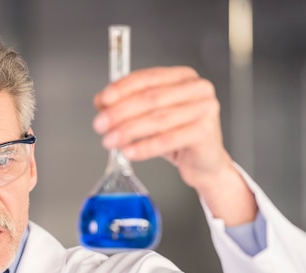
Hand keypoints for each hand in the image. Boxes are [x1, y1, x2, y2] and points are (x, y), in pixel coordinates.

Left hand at [92, 66, 256, 224]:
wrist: (205, 162)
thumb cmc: (179, 136)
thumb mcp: (151, 116)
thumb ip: (128, 104)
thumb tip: (101, 102)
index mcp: (183, 77)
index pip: (147, 78)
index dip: (121, 89)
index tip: (102, 100)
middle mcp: (198, 89)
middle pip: (150, 98)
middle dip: (120, 112)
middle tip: (100, 124)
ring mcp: (205, 109)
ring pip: (157, 119)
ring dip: (128, 131)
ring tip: (110, 140)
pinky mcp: (205, 132)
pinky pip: (168, 140)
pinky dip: (145, 147)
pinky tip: (129, 152)